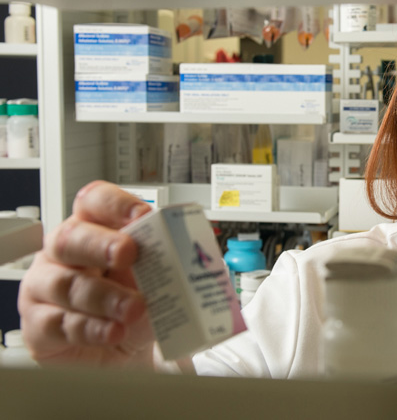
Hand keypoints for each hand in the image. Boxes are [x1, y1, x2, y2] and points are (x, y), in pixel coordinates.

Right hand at [18, 181, 153, 366]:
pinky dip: (91, 328)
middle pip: (69, 237)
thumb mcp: (157, 280)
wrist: (121, 354)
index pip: (94, 202)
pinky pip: (58, 324)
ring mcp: (45, 289)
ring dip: (104, 296)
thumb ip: (170, 262)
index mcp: (94, 230)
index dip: (115, 204)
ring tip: (134, 309)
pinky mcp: (39, 327)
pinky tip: (114, 332)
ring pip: (64, 284)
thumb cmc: (134, 306)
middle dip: (100, 244)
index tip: (143, 215)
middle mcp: (63, 254)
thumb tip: (198, 249)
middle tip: (128, 253)